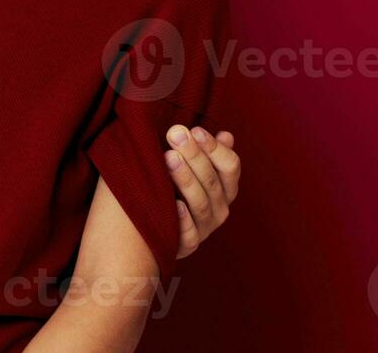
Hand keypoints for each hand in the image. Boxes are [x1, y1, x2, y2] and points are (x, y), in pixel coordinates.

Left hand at [164, 126, 240, 258]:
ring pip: (201, 204)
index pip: (230, 166)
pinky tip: (173, 203)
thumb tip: (226, 135)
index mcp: (224, 187)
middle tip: (175, 134)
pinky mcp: (187, 246)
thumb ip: (204, 150)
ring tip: (169, 157)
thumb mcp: (186, 164)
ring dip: (186, 180)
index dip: (215, 148)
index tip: (195, 130)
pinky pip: (190, 236)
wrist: (147, 224)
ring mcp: (205, 228)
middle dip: (195, 156)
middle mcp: (220, 208)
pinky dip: (183, 221)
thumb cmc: (169, 184)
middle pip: (213, 182)